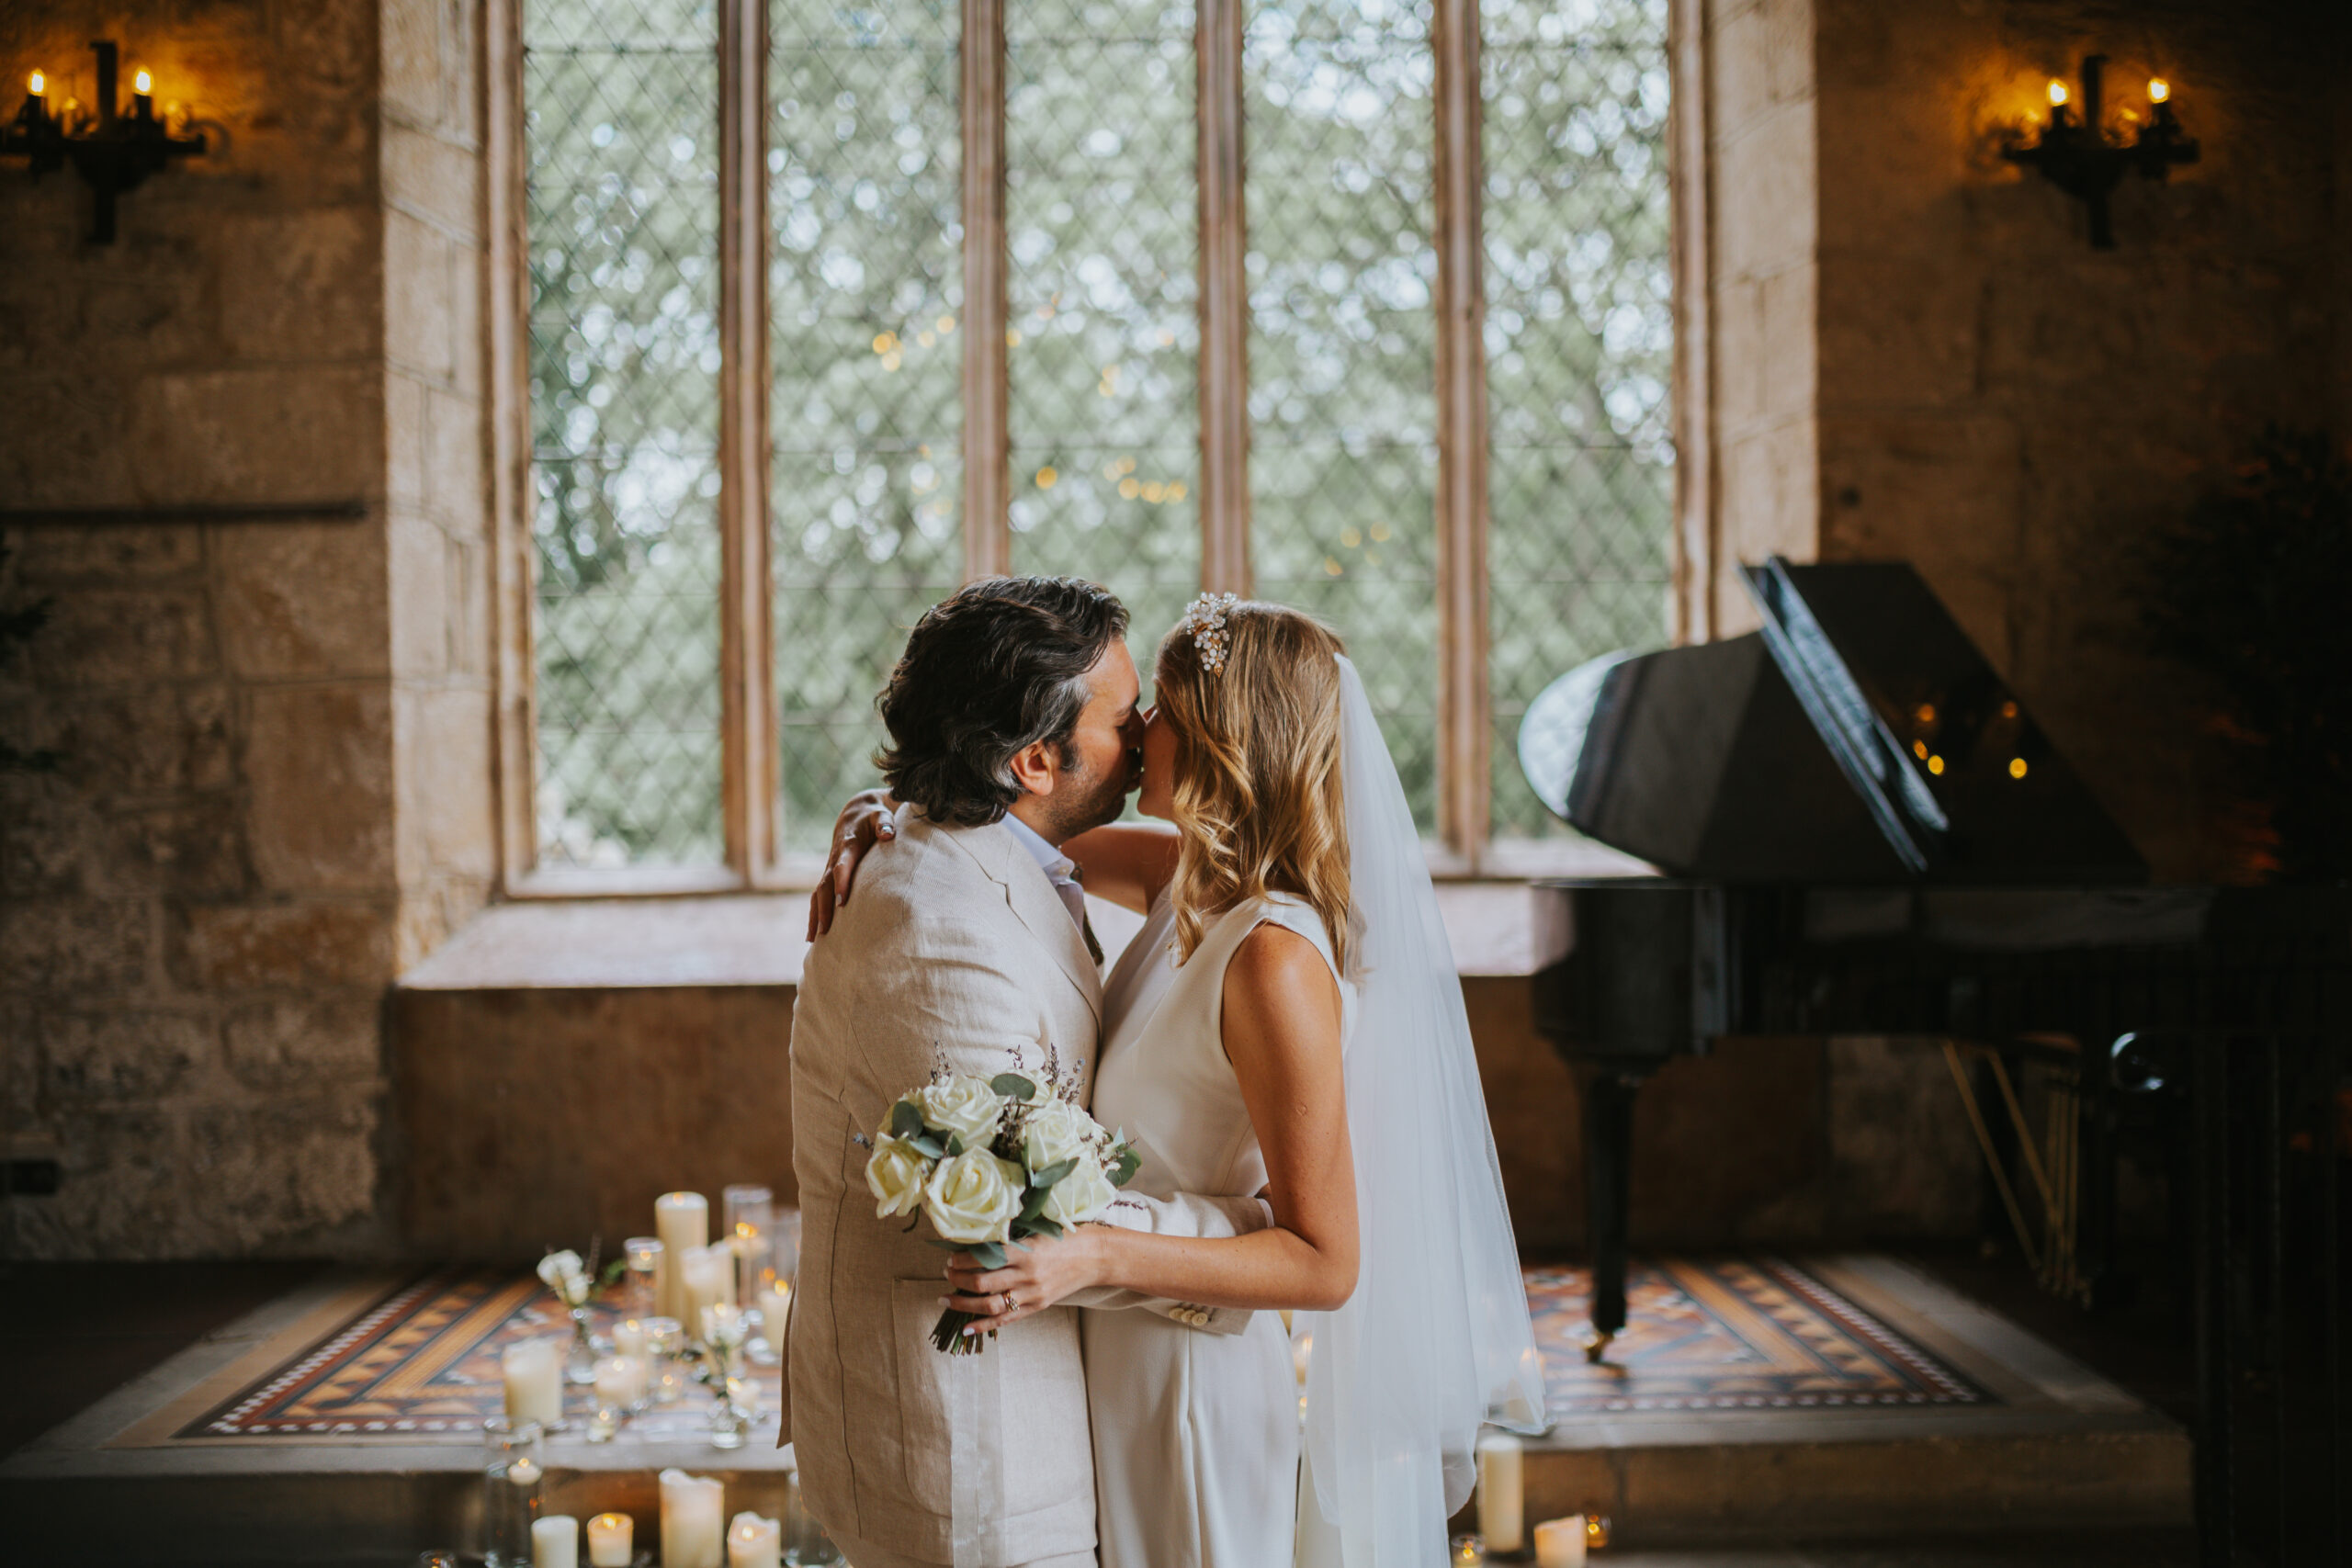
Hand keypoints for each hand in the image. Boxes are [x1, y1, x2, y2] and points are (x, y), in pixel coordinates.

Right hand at [805, 789, 895, 939]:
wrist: (855, 814)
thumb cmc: (873, 817)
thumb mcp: (881, 815)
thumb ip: (885, 824)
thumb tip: (888, 834)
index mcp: (848, 846)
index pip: (842, 866)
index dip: (841, 882)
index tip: (841, 901)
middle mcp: (835, 859)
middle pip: (825, 886)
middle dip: (824, 908)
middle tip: (825, 931)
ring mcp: (829, 869)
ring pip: (817, 894)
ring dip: (815, 915)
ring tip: (814, 939)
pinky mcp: (829, 876)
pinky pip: (818, 897)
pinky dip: (814, 914)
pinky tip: (814, 935)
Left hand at [940, 1229, 1105, 1333]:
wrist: (1094, 1257)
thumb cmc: (1066, 1238)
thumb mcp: (1037, 1232)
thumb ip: (1011, 1240)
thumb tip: (978, 1244)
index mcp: (1026, 1252)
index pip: (984, 1259)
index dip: (963, 1260)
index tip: (951, 1257)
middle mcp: (1027, 1276)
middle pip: (983, 1283)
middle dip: (958, 1279)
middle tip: (947, 1272)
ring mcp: (1032, 1294)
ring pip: (989, 1305)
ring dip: (963, 1303)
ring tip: (947, 1298)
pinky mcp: (1037, 1307)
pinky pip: (1005, 1320)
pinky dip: (983, 1326)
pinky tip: (965, 1328)